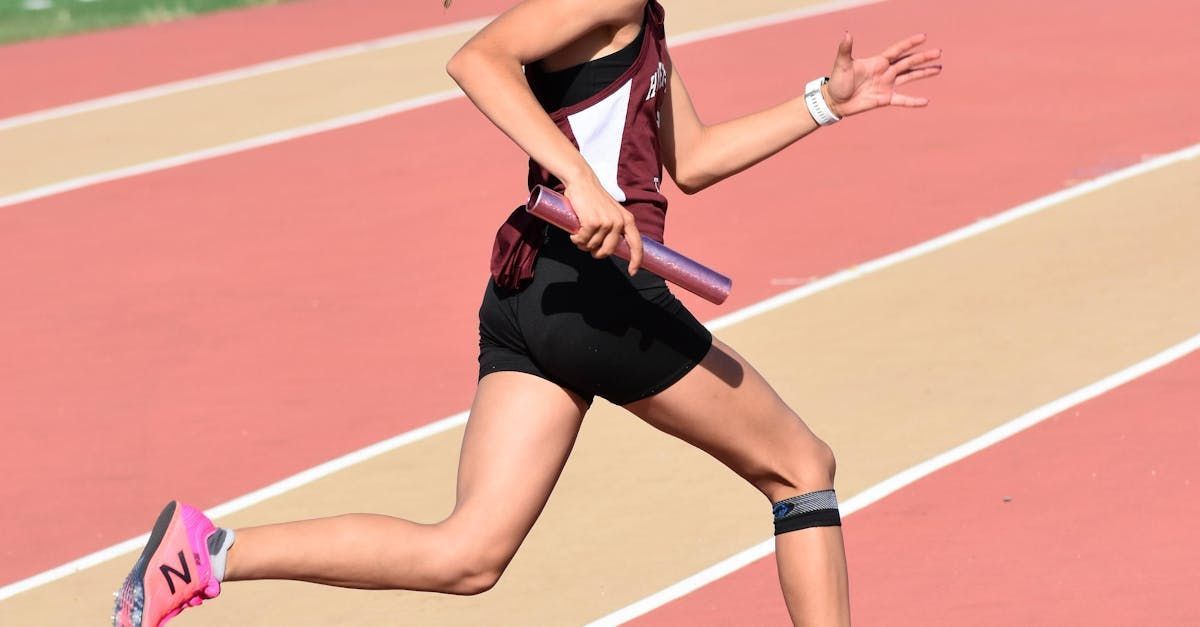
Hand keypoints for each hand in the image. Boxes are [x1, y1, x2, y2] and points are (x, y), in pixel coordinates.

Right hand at [563, 176, 643, 274]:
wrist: (582, 181)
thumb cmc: (593, 198)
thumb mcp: (611, 212)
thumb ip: (614, 228)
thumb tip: (609, 248)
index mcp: (627, 220)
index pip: (636, 244)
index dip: (636, 260)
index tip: (632, 272)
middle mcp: (619, 222)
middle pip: (608, 251)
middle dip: (596, 253)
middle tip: (587, 246)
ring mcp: (606, 223)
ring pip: (592, 246)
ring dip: (583, 243)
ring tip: (579, 232)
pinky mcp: (592, 223)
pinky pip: (582, 241)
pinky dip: (575, 239)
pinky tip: (574, 232)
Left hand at [824, 33, 942, 117]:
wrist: (835, 101)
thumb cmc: (837, 81)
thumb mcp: (841, 64)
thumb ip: (845, 49)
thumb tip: (846, 33)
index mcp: (877, 62)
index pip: (897, 50)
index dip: (909, 44)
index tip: (923, 37)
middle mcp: (885, 72)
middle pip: (908, 63)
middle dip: (923, 58)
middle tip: (938, 52)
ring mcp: (887, 85)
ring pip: (909, 77)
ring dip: (924, 73)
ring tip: (938, 68)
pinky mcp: (885, 99)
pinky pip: (902, 100)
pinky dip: (913, 101)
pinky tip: (926, 102)